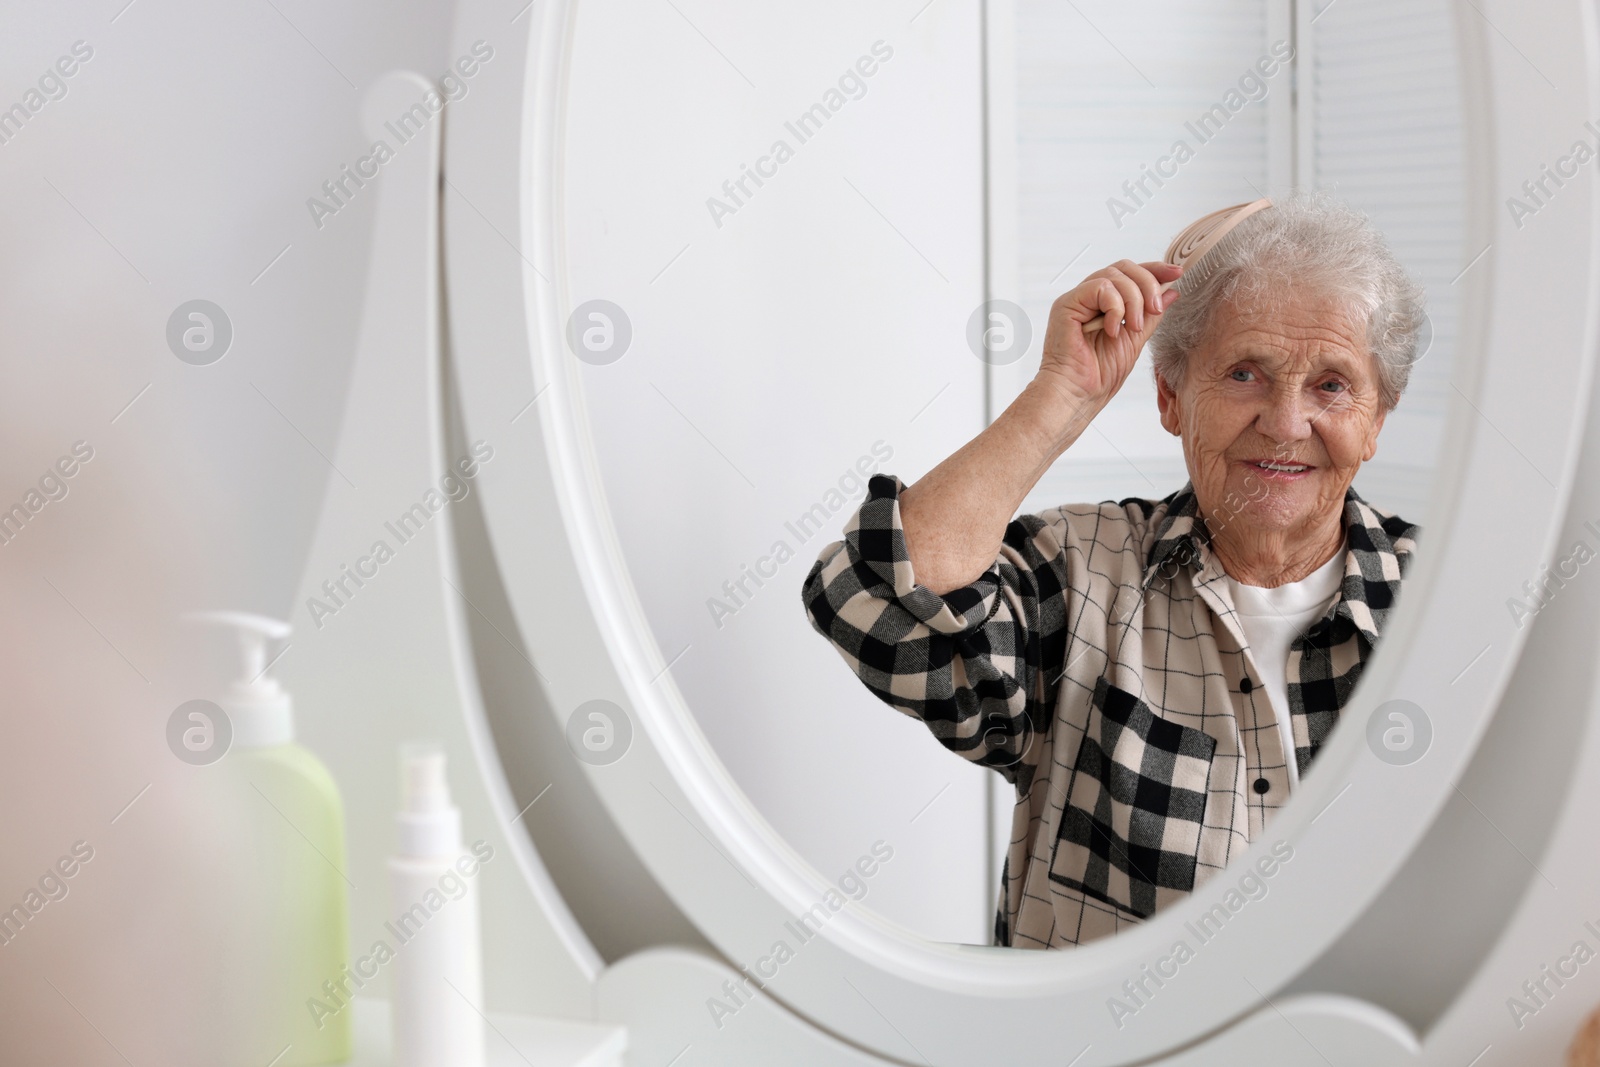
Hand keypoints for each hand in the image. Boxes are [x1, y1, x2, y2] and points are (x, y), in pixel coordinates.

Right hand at [1037, 259, 1183, 409]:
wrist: (1078, 394)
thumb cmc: (1099, 376)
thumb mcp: (1135, 340)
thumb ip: (1150, 316)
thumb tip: (1171, 293)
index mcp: (1103, 304)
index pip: (1130, 274)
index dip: (1155, 270)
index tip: (1177, 274)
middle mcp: (1089, 297)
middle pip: (1124, 268)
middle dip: (1147, 284)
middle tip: (1156, 309)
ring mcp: (1077, 299)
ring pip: (1114, 275)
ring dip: (1133, 300)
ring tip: (1133, 327)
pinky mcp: (1067, 304)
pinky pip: (1100, 287)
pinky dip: (1114, 307)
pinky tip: (1112, 329)